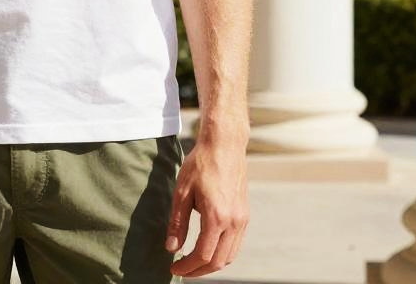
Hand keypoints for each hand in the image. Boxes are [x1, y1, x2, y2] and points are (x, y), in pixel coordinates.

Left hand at [165, 136, 248, 277]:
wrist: (224, 145)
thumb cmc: (200, 164)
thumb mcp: (182, 192)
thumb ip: (178, 223)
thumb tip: (171, 248)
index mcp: (217, 217)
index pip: (203, 255)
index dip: (187, 267)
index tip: (174, 268)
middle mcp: (234, 222)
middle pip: (218, 261)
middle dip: (199, 270)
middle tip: (182, 269)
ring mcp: (242, 219)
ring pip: (230, 255)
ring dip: (212, 264)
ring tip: (193, 262)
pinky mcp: (244, 214)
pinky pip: (236, 244)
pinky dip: (223, 253)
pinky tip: (209, 248)